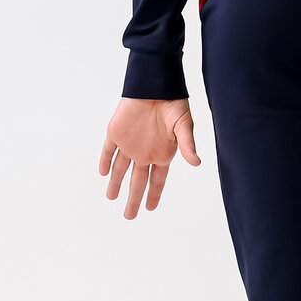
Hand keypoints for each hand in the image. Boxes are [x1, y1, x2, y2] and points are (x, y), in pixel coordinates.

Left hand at [98, 95, 200, 217]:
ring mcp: (129, 143)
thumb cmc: (174, 104)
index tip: (150, 208)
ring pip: (120, 168)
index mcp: (162, 154)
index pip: (156, 180)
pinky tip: (103, 172)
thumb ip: (187, 145)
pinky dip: (105, 161)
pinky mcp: (116, 132)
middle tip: (129, 216)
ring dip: (115, 183)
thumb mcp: (184, 126)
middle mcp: (144, 152)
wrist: (155, 84)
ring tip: (111, 197)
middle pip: (137, 181)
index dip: (153, 195)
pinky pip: (109, 150)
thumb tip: (197, 163)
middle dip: (133, 199)